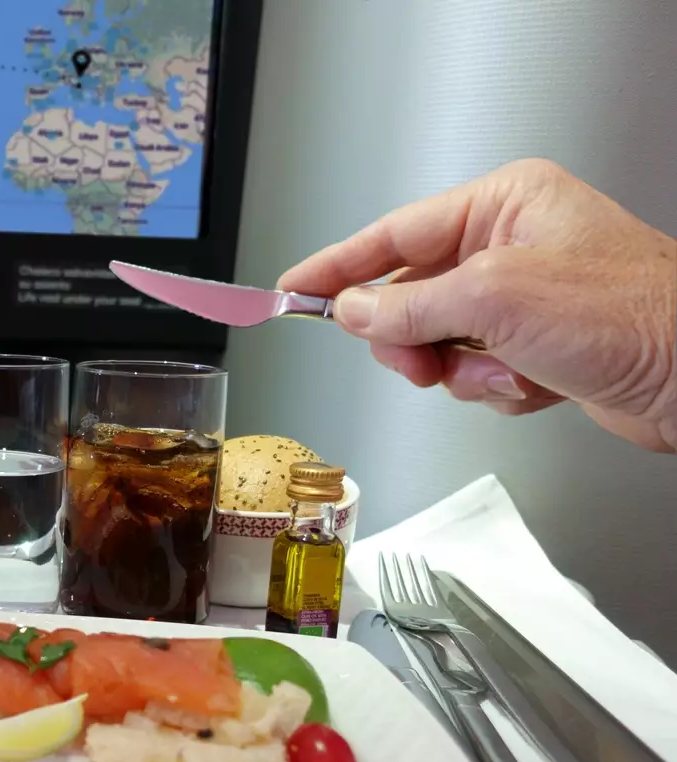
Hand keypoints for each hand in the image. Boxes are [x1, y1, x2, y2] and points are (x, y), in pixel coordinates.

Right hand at [278, 158, 676, 451]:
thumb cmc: (634, 316)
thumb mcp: (496, 300)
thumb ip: (409, 307)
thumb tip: (356, 314)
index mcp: (506, 204)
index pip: (394, 235)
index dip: (337, 267)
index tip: (295, 289)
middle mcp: (512, 244)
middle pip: (410, 296)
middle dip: (412, 338)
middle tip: (415, 360)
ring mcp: (525, 298)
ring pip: (438, 342)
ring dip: (460, 371)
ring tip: (499, 374)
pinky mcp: (537, 346)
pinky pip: (474, 372)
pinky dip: (492, 389)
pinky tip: (532, 385)